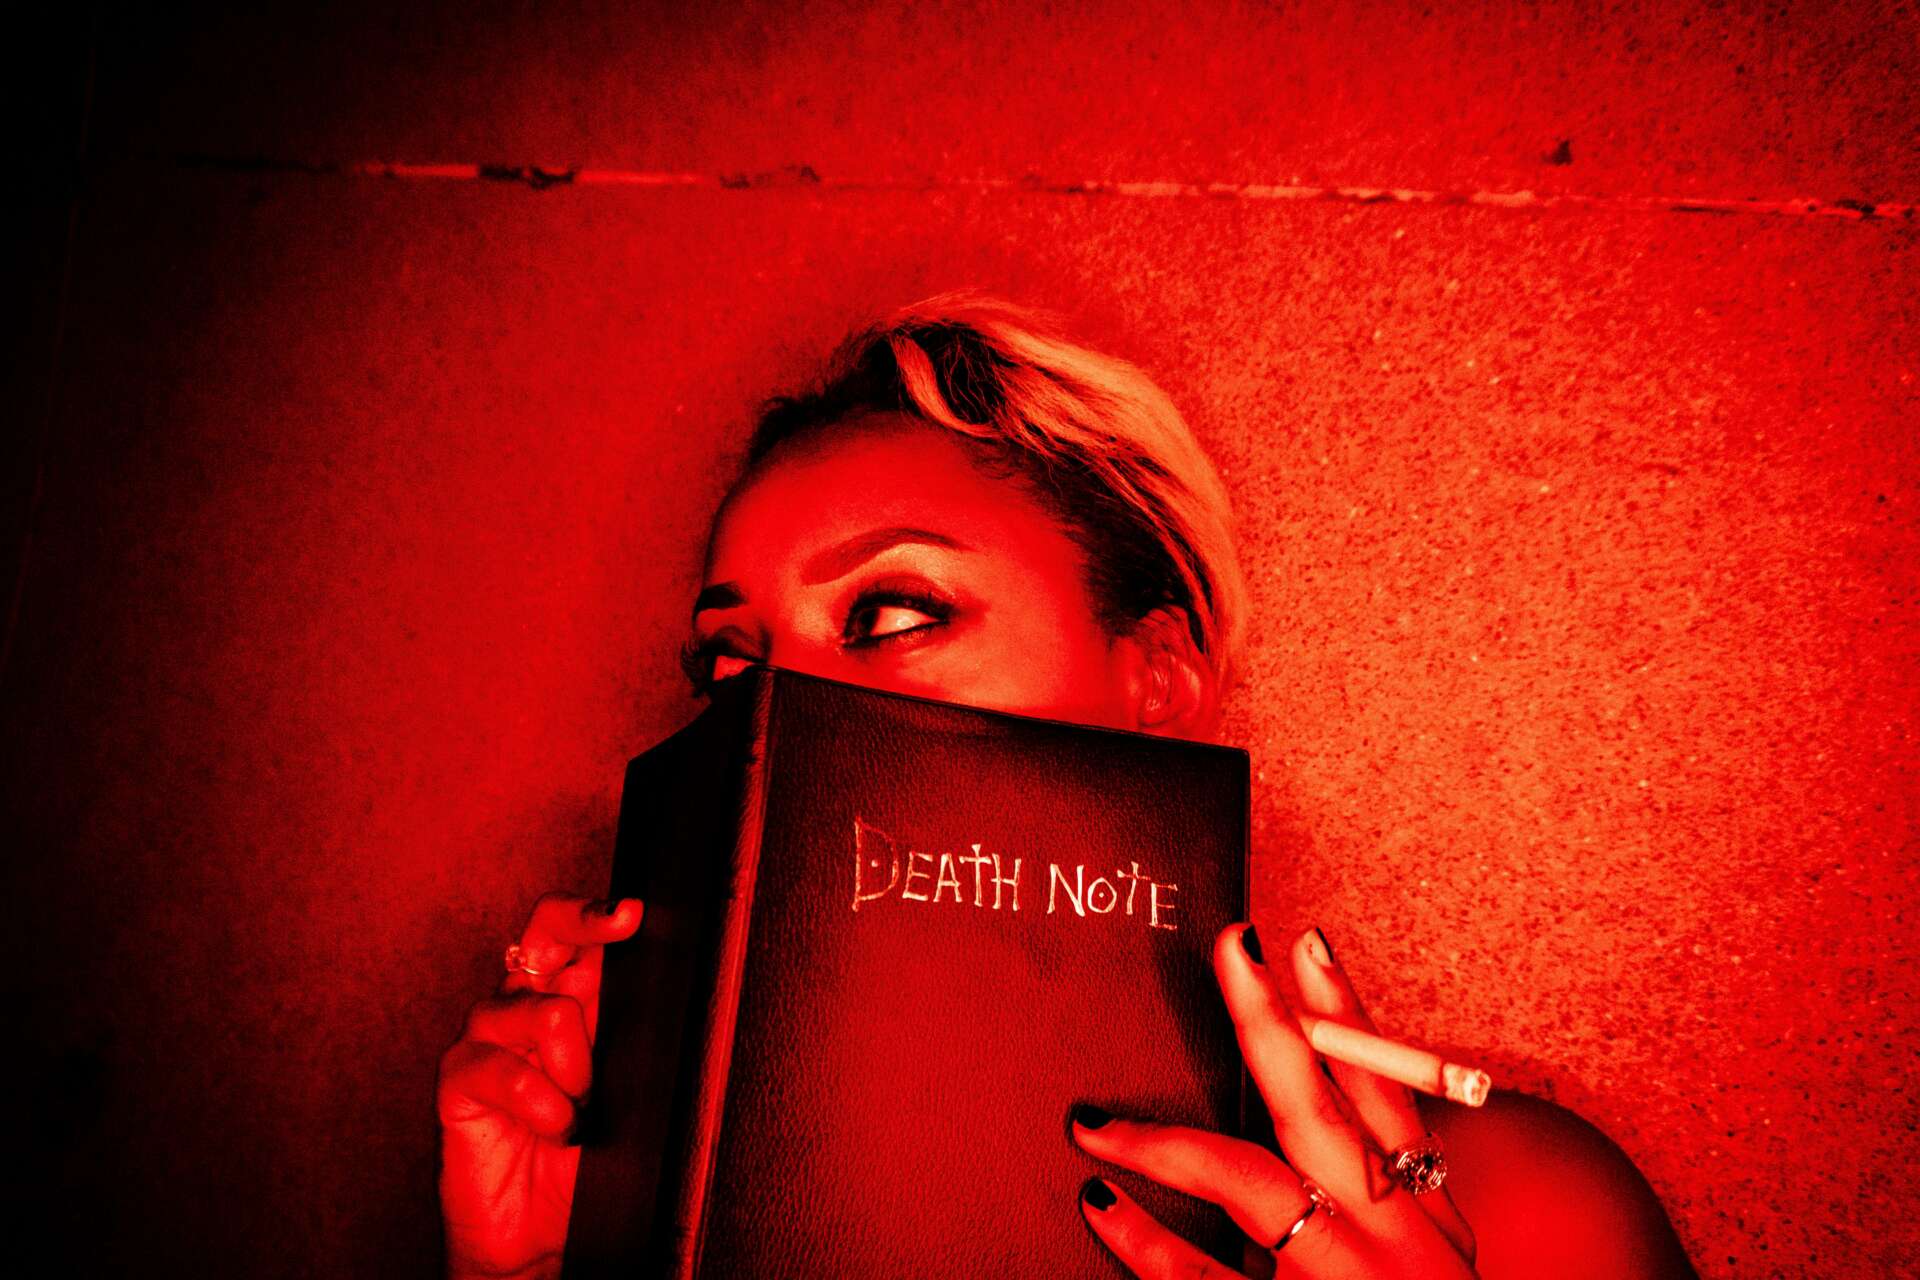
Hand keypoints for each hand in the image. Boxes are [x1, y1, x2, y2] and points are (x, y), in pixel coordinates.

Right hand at [437, 893, 641, 1279]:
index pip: (580, 934)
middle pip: (546, 929)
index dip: (601, 914)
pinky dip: (541, 1105)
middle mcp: (528, 1003)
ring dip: (576, 1066)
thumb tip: (677, 993)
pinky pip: (502, 1067)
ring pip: (543, 1008)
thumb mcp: (630, 1094)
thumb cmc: (589, 1160)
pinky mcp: (458, 1078)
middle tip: (618, 924)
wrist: (538, 1234)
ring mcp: (489, 1037)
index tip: (632, 912)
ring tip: (581, 1107)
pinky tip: (552, 1128)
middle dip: (583, 920)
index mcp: (573, 998)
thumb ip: (637, 1041)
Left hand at [1072, 924, 1477, 1277]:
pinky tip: (1102, 1209)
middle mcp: (1396, 1246)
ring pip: (1249, 1182)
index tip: (1303, 944)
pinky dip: (1147, 1244)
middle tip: (1228, 945)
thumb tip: (1334, 1133)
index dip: (1347, 1016)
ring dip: (1164, 1142)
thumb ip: (1393, 1206)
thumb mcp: (1437, 1268)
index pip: (1392, 1096)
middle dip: (1271, 1021)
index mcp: (1435, 1225)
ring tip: (1094, 1123)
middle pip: (1322, 1110)